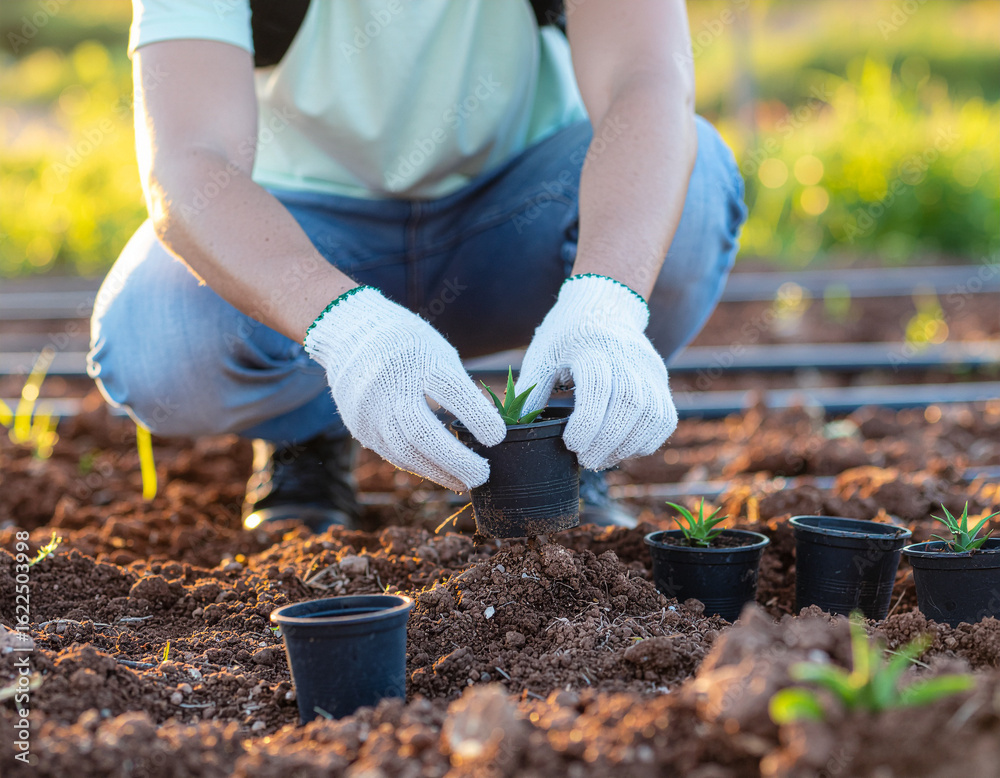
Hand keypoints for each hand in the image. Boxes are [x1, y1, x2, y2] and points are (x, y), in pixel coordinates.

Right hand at [304, 287, 505, 490]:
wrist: (351, 333)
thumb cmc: (409, 345)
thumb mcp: (439, 352)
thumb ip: (459, 388)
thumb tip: (486, 430)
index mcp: (420, 359)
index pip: (452, 391)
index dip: (476, 416)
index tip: (497, 437)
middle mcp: (391, 385)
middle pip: (423, 432)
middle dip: (456, 460)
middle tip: (483, 475)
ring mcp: (370, 409)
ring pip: (406, 452)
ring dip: (439, 472)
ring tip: (464, 481)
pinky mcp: (359, 426)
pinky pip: (392, 454)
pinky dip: (419, 466)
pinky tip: (439, 472)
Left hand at [515, 274, 677, 469]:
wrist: (603, 305)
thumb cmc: (565, 335)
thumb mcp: (542, 356)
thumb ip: (531, 391)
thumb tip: (515, 430)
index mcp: (592, 347)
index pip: (598, 388)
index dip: (587, 423)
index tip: (571, 444)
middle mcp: (627, 357)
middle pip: (629, 404)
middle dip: (608, 441)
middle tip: (585, 460)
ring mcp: (649, 368)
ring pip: (652, 414)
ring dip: (628, 445)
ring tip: (602, 458)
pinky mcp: (660, 379)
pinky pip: (664, 418)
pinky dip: (647, 440)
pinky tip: (623, 449)